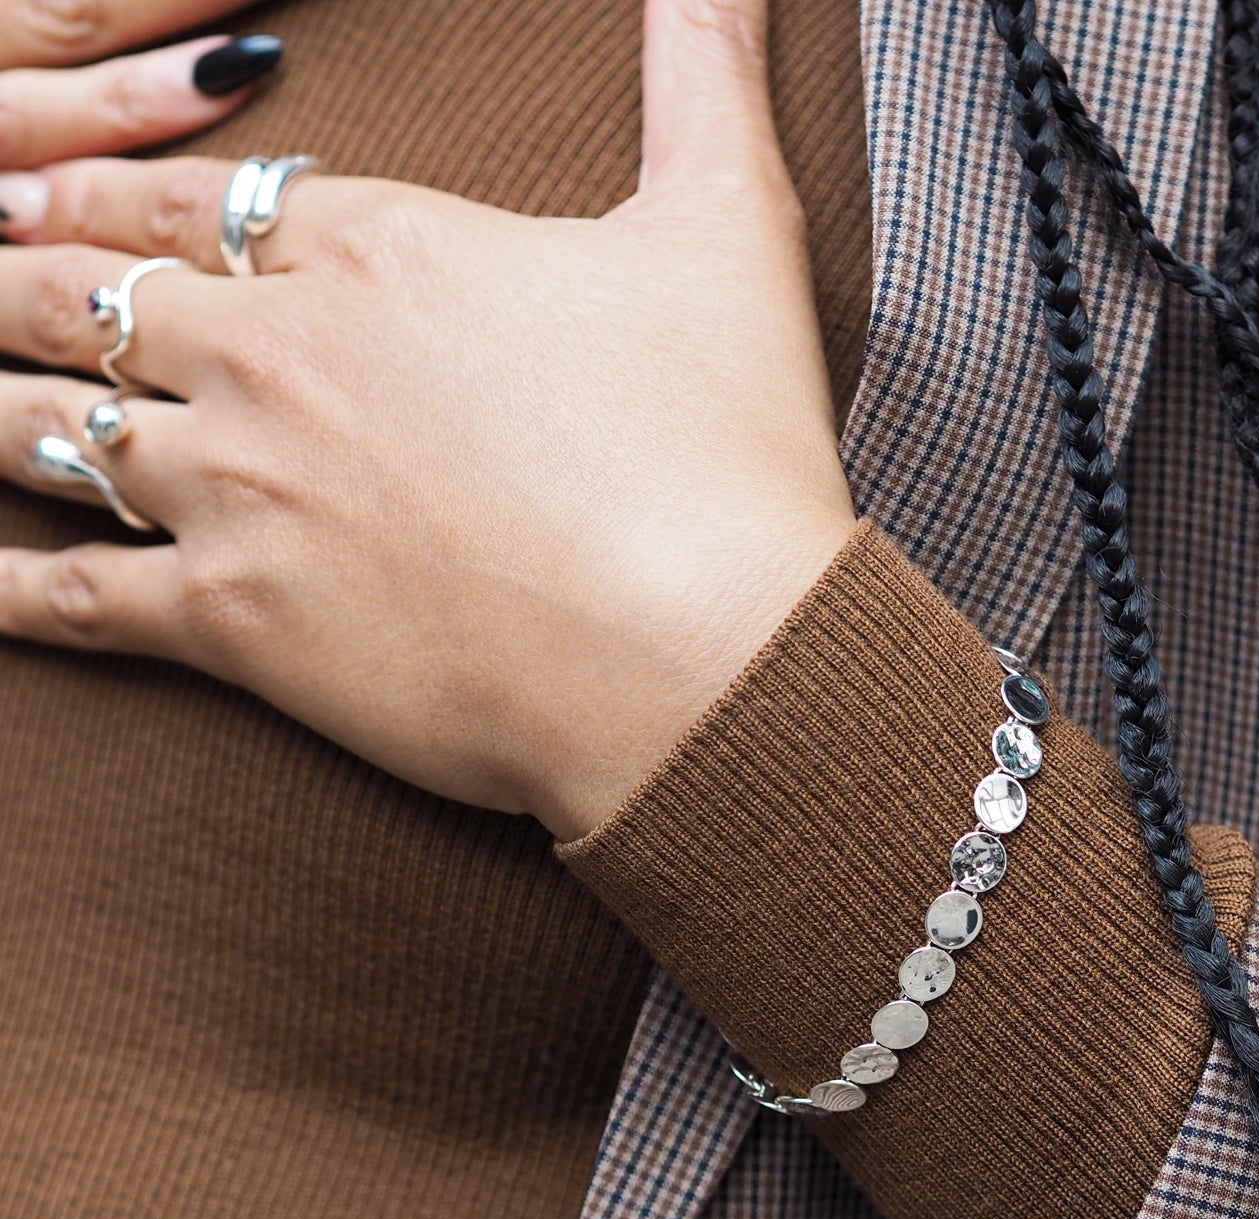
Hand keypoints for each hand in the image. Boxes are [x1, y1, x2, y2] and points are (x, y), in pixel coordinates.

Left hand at [0, 0, 856, 839]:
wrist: (703, 652)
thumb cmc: (723, 455)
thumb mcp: (733, 232)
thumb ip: (707, 75)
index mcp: (382, 254)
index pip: (201, 203)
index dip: (114, 191)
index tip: (51, 193)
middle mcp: (281, 358)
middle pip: (96, 296)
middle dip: (21, 282)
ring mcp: (244, 492)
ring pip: (54, 429)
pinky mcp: (239, 627)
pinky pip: (75, 600)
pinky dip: (6, 594)